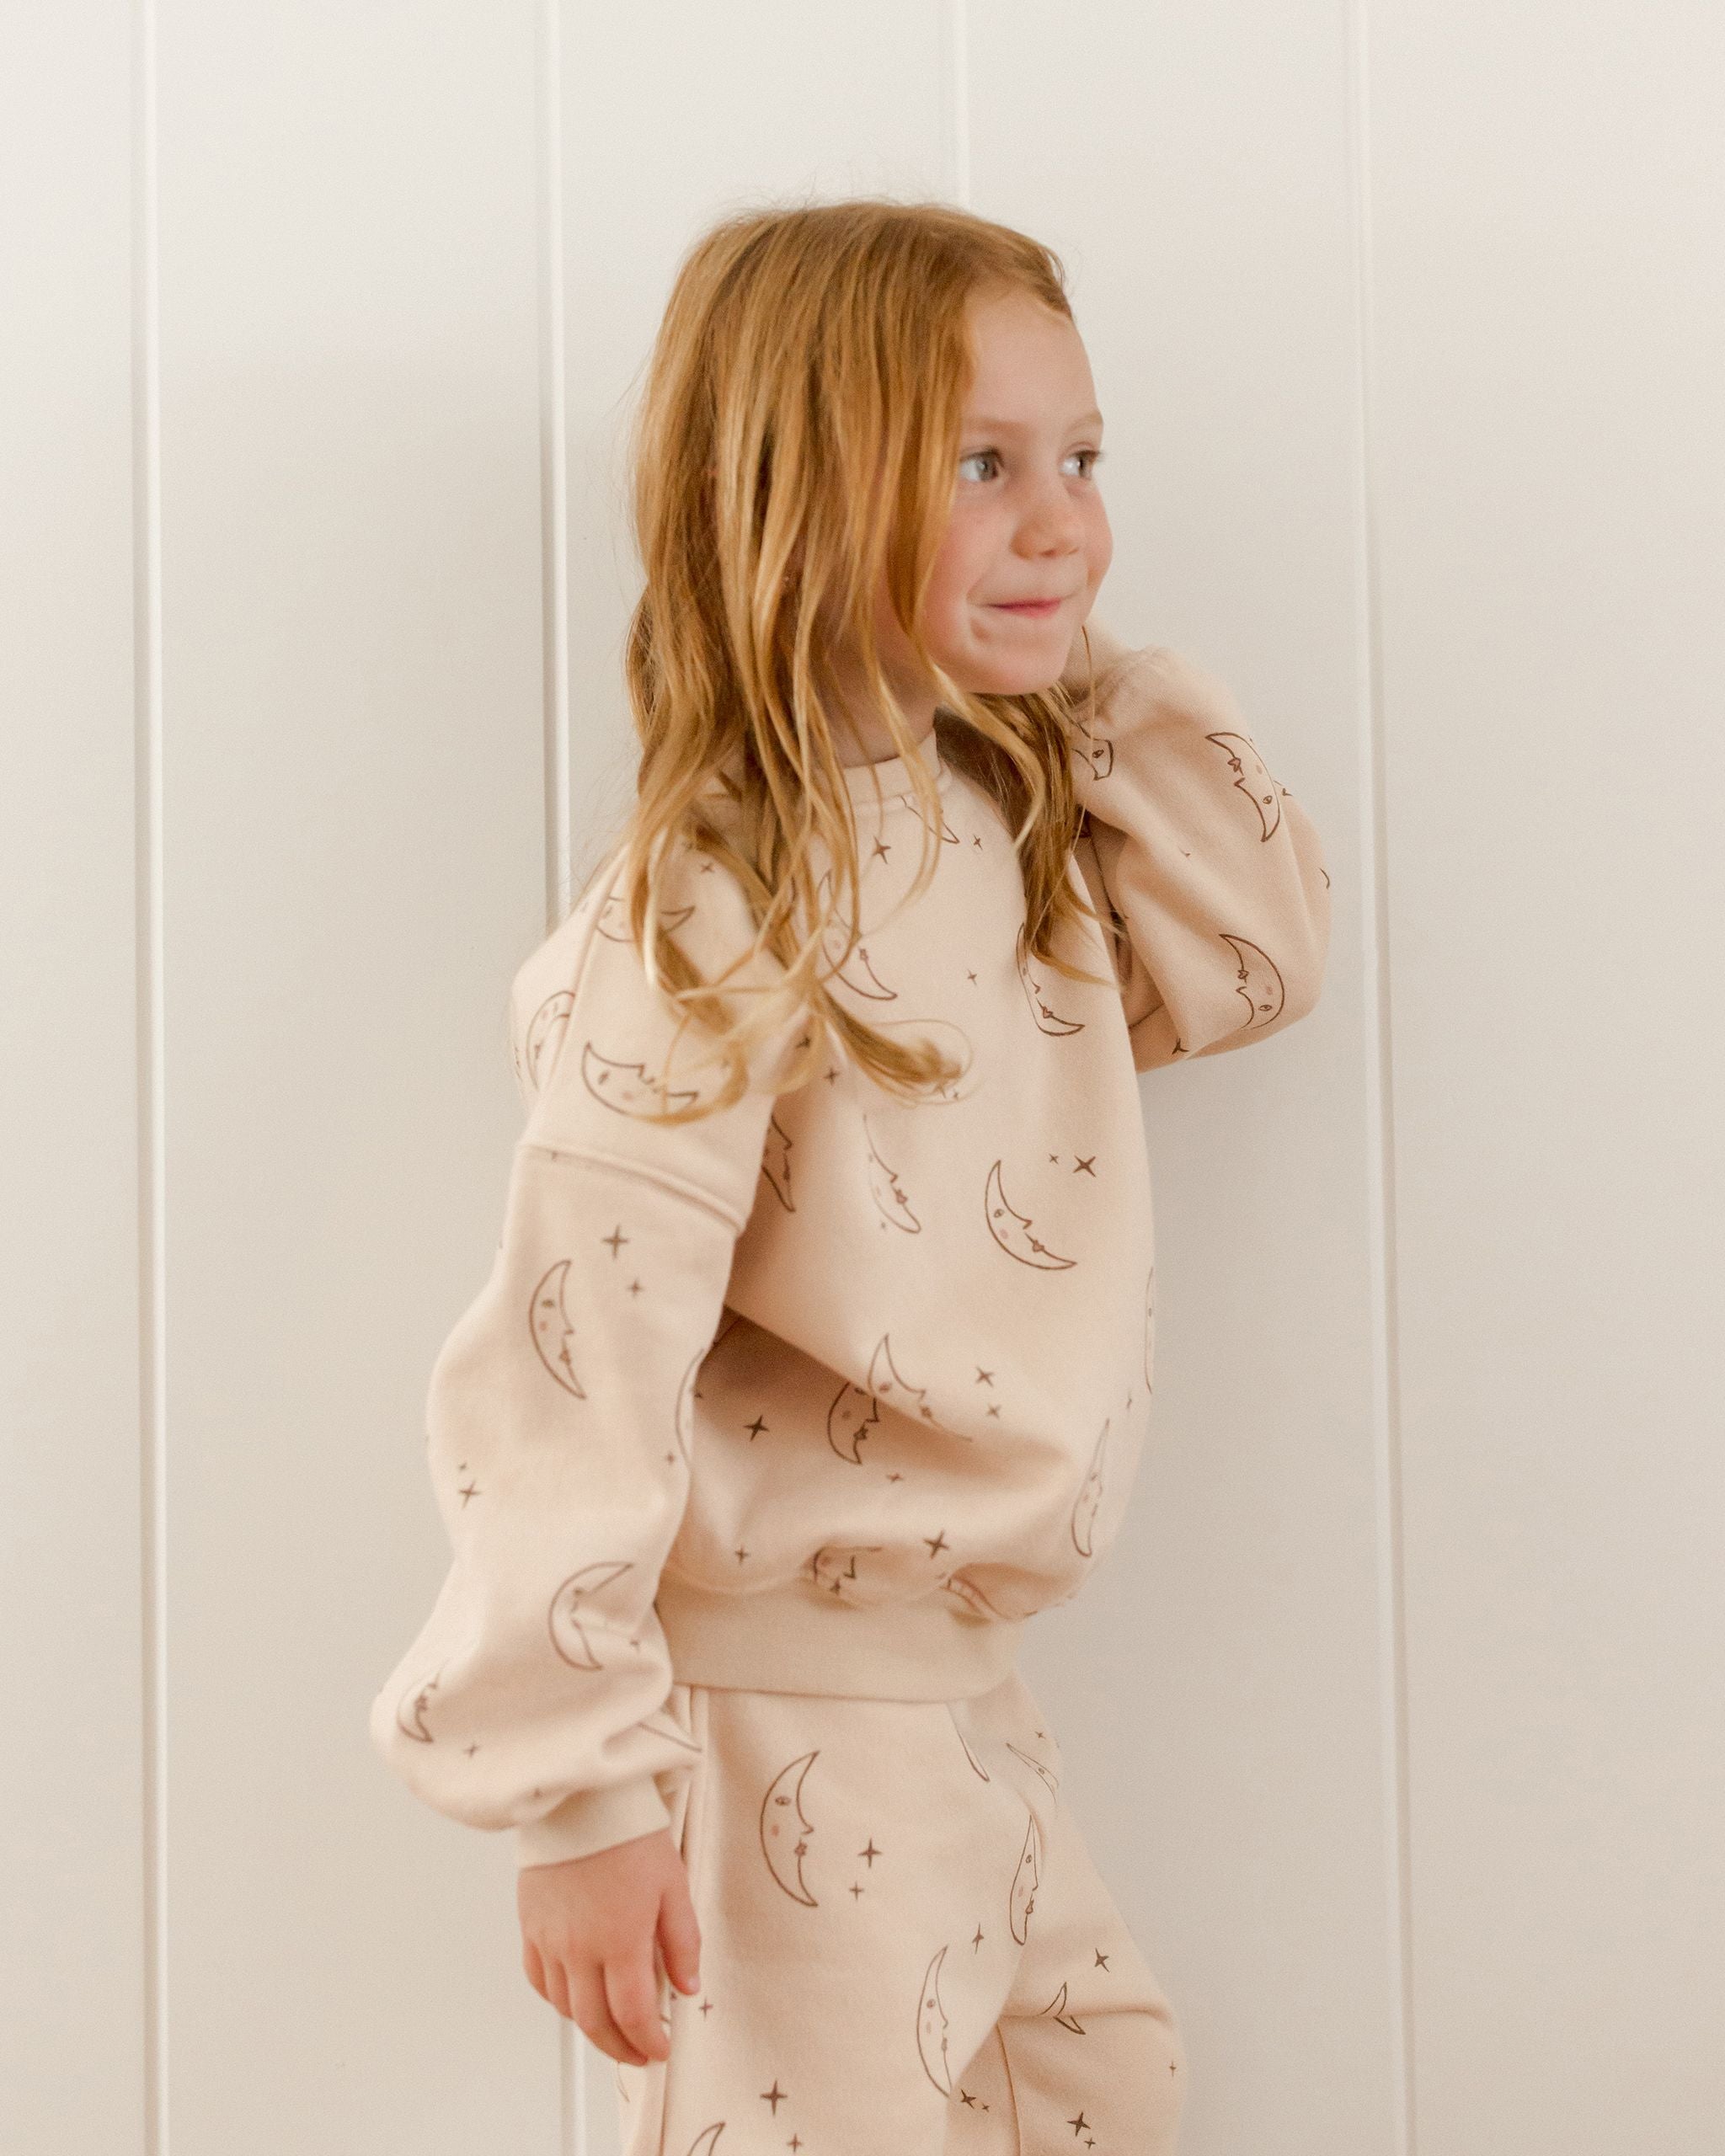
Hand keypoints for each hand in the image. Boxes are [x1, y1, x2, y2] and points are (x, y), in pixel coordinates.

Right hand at [517, 1826, 701, 2064]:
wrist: (582, 1798)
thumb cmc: (630, 1835)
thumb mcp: (673, 1884)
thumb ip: (682, 1941)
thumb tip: (687, 1988)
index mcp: (619, 1939)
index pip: (632, 2014)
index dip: (648, 2042)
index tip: (661, 2050)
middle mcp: (579, 1948)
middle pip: (594, 2022)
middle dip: (620, 2047)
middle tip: (639, 2053)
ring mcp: (549, 1939)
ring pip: (565, 2006)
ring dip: (590, 2027)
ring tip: (613, 2028)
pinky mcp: (530, 1925)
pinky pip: (539, 1979)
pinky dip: (558, 1999)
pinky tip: (575, 1998)